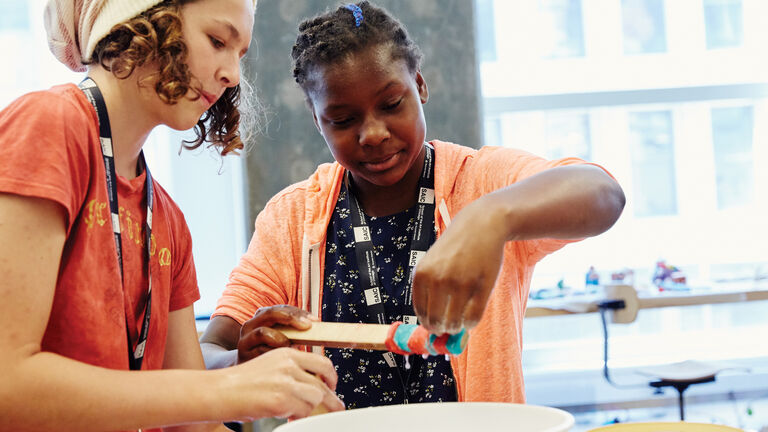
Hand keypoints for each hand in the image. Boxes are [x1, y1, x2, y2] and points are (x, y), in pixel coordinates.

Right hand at [221, 347, 343, 420]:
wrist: (219, 391)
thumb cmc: (241, 384)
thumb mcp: (270, 366)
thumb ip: (291, 371)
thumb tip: (313, 387)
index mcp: (287, 354)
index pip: (321, 362)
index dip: (331, 376)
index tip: (332, 385)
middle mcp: (289, 364)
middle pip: (324, 382)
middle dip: (332, 397)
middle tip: (336, 406)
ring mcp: (286, 382)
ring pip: (316, 398)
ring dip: (309, 408)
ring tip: (297, 412)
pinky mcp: (281, 400)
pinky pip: (302, 412)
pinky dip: (297, 416)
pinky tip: (287, 415)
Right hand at [237, 305, 316, 363]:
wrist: (246, 373)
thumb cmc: (268, 353)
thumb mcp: (282, 340)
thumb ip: (295, 333)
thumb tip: (318, 332)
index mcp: (263, 316)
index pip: (283, 308)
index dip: (299, 312)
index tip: (315, 321)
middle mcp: (252, 324)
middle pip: (271, 313)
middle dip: (291, 318)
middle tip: (307, 326)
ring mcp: (245, 338)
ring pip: (262, 331)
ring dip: (280, 339)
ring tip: (290, 346)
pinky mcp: (242, 354)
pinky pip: (258, 351)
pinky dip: (271, 354)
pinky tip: (279, 359)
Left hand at [412, 196, 505, 333]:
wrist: (481, 225)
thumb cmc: (455, 247)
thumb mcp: (433, 262)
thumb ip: (428, 289)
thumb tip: (429, 324)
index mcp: (422, 274)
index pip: (420, 312)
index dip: (428, 323)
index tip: (434, 326)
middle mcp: (438, 279)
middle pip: (435, 321)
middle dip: (441, 329)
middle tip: (447, 327)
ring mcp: (461, 283)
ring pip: (454, 322)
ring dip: (456, 327)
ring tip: (459, 322)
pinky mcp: (482, 286)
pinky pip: (473, 317)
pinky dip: (471, 324)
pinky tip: (470, 318)